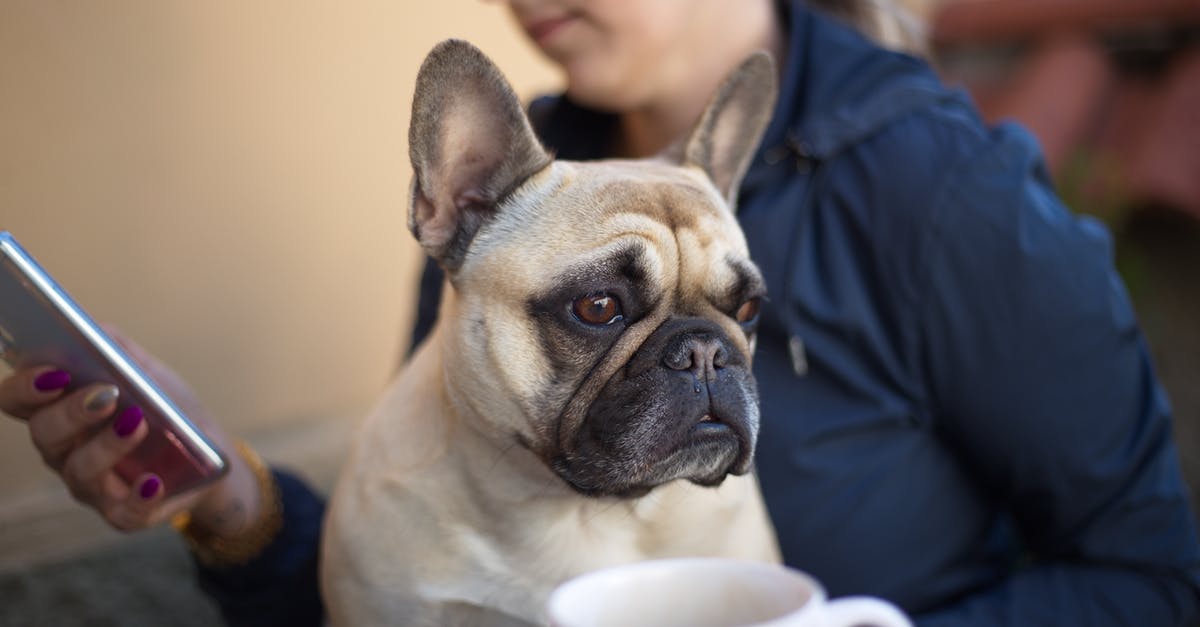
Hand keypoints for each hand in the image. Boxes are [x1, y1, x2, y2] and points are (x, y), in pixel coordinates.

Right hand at [0, 331, 262, 537]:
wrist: (210, 449)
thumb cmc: (165, 406)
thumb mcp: (146, 371)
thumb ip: (115, 348)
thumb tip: (90, 330)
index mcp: (59, 411)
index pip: (17, 400)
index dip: (24, 388)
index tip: (52, 373)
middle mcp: (65, 451)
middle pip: (45, 434)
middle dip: (72, 412)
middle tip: (108, 394)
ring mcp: (92, 486)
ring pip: (80, 471)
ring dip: (107, 445)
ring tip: (138, 422)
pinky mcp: (125, 512)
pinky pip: (124, 512)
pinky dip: (137, 497)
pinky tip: (153, 481)